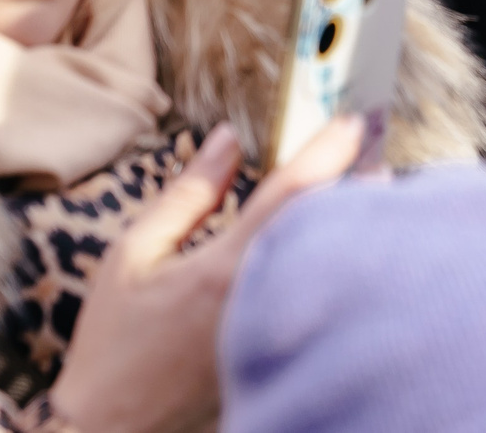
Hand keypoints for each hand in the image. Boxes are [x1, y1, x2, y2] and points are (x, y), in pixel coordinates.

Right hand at [45, 117, 363, 432]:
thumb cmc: (114, 348)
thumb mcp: (134, 258)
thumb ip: (187, 195)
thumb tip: (227, 138)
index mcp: (222, 271)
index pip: (293, 193)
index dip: (329, 148)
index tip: (353, 119)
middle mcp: (262, 304)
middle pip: (333, 231)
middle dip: (358, 189)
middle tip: (372, 155)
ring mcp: (280, 339)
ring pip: (339, 270)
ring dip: (354, 230)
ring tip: (366, 197)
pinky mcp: (287, 366)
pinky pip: (330, 307)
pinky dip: (341, 274)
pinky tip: (342, 257)